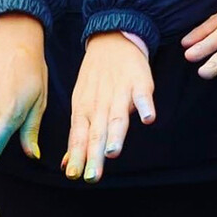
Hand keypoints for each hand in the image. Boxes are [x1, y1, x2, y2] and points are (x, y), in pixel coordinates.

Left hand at [65, 33, 154, 182]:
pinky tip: (148, 118)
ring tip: (113, 152)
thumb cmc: (95, 81)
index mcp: (84, 111)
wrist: (111, 41)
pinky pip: (142, 96)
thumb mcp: (80, 106)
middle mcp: (99, 105)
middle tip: (91, 176)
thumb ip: (77, 137)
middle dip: (93, 155)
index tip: (74, 175)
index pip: (78, 137)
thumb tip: (67, 166)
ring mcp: (120, 93)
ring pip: (117, 117)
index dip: (77, 156)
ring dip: (115, 134)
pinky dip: (145, 106)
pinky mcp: (139, 82)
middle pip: (97, 133)